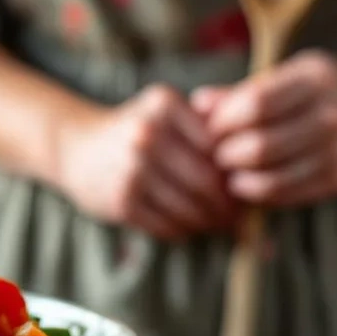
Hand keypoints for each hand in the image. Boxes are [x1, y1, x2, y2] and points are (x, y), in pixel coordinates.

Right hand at [52, 84, 233, 238]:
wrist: (77, 147)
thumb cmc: (138, 132)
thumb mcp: (167, 114)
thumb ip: (209, 129)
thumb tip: (259, 172)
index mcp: (165, 105)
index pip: (219, 147)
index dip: (237, 171)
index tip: (244, 185)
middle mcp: (146, 134)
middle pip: (207, 182)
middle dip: (227, 205)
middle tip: (237, 216)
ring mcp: (131, 168)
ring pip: (190, 208)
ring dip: (208, 222)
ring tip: (215, 223)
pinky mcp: (121, 201)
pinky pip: (168, 226)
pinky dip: (183, 231)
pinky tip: (186, 226)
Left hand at [192, 51, 336, 206]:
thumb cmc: (312, 89)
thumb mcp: (281, 76)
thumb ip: (239, 92)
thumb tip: (197, 103)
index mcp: (316, 79)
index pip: (257, 105)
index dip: (225, 121)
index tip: (211, 127)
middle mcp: (333, 116)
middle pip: (262, 146)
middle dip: (227, 155)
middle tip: (215, 154)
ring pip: (272, 179)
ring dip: (239, 181)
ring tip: (227, 172)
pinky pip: (286, 196)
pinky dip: (259, 194)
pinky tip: (247, 183)